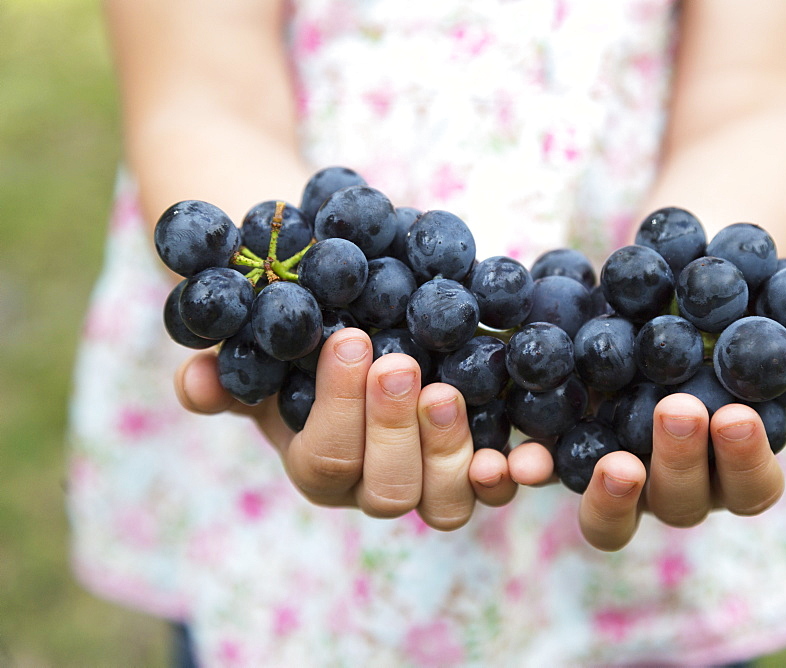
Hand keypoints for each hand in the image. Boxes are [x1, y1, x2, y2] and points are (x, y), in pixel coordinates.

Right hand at [175, 328, 517, 529]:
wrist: (361, 332)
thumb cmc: (307, 347)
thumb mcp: (265, 354)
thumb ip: (229, 371)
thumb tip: (194, 380)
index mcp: (319, 463)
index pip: (325, 459)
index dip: (338, 408)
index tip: (350, 339)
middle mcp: (374, 484)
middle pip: (386, 490)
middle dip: (393, 430)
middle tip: (400, 364)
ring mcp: (428, 481)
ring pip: (443, 500)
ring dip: (448, 449)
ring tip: (446, 391)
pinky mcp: (475, 464)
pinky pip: (495, 485)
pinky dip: (511, 473)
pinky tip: (524, 451)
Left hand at [507, 324, 785, 550]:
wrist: (664, 300)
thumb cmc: (735, 323)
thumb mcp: (779, 326)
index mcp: (733, 466)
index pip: (750, 486)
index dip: (746, 461)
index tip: (738, 414)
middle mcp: (675, 484)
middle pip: (681, 503)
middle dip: (681, 463)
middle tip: (678, 411)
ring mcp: (616, 475)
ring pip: (613, 518)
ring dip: (612, 496)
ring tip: (613, 462)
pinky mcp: (563, 454)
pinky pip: (547, 477)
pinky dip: (533, 473)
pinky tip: (520, 459)